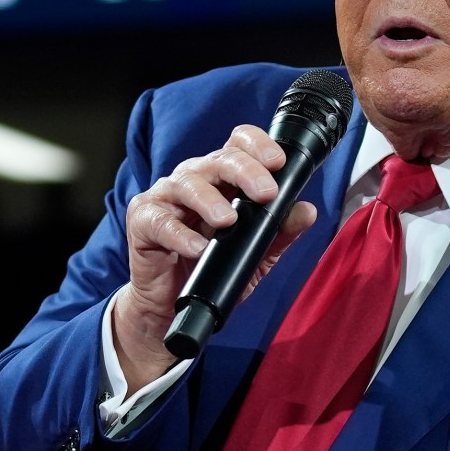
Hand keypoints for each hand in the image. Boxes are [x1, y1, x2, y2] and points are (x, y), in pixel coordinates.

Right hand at [111, 124, 319, 388]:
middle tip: (265, 193)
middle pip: (218, 159)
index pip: (238, 144)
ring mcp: (166, 197)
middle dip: (245, 172)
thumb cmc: (211, 270)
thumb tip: (307, 211)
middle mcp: (194, 179)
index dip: (258, 145)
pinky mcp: (143, 221)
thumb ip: (279, 233)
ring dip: (210, 201)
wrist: (171, 306)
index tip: (278, 163)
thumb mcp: (254, 255)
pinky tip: (197, 248)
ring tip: (227, 222)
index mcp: (222, 179)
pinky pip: (160, 221)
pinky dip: (179, 234)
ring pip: (187, 183)